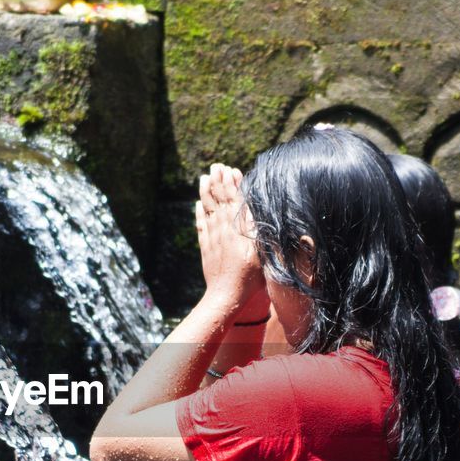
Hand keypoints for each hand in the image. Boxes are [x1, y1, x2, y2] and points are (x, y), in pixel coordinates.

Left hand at [195, 163, 265, 314]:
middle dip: (217, 181)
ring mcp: (212, 237)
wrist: (227, 294)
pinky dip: (199, 213)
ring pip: (207, 209)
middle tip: (216, 166)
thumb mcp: (260, 249)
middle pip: (218, 199)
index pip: (233, 198)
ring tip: (204, 177)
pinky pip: (200, 225)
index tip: (230, 168)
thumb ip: (254, 226)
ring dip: (205, 192)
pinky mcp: (206, 247)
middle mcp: (222, 228)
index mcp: (237, 226)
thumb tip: (249, 206)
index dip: (231, 182)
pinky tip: (198, 205)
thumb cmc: (250, 275)